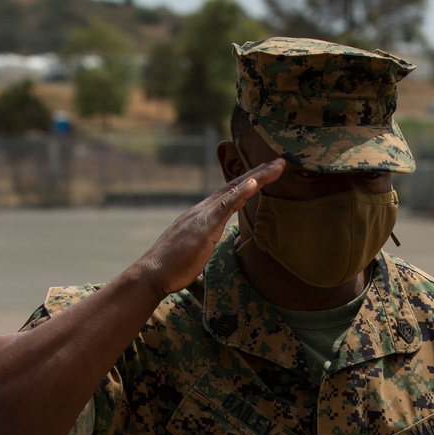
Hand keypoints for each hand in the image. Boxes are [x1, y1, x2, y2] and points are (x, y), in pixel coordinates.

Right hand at [135, 159, 284, 302]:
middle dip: (259, 173)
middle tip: (280, 161)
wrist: (153, 273)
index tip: (267, 174)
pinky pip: (226, 204)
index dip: (249, 183)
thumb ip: (204, 241)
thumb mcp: (194, 250)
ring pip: (235, 190)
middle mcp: (203, 209)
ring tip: (278, 166)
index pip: (229, 194)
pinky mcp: (205, 225)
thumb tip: (209, 242)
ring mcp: (204, 214)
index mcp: (202, 215)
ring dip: (258, 176)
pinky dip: (242, 192)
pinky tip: (255, 182)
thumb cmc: (173, 266)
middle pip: (235, 186)